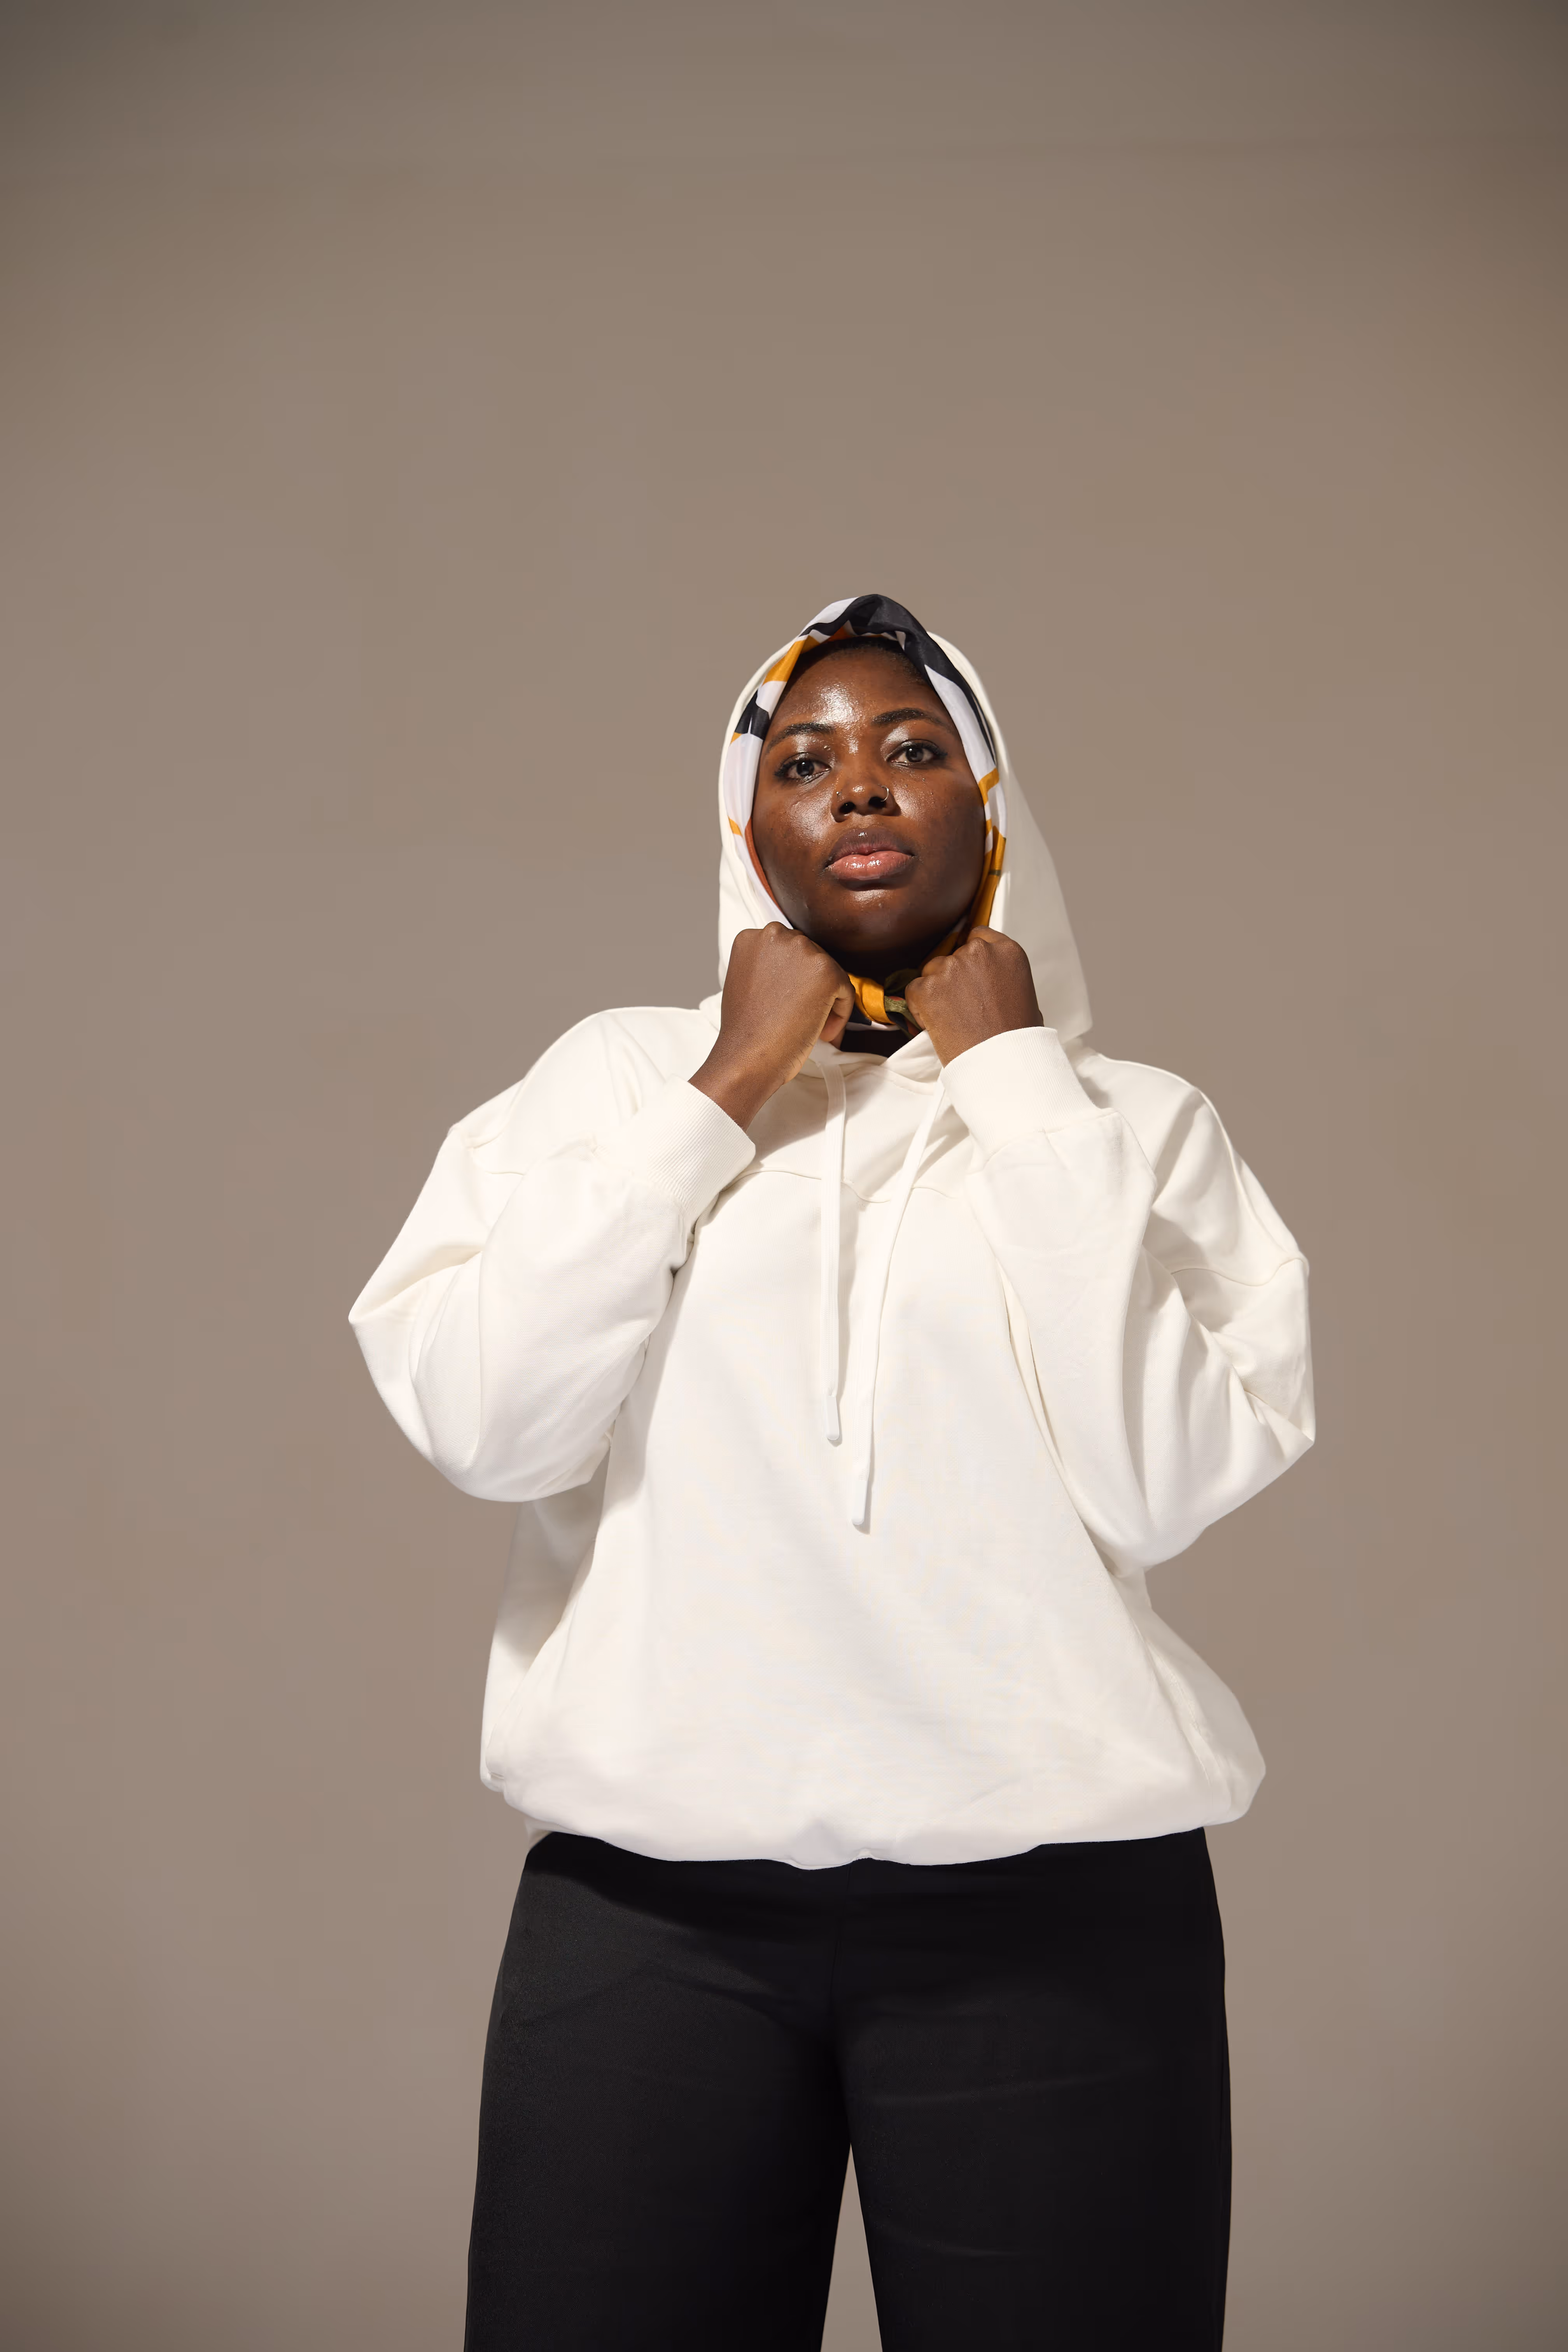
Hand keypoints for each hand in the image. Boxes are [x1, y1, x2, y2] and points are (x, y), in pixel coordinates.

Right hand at [691, 924, 854, 1127]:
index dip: (793, 980)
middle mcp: (776, 935)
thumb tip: (796, 973)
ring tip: (810, 1027)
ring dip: (826, 1000)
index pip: (788, 951)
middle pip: (811, 957)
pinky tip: (822, 1032)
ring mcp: (803, 950)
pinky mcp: (826, 970)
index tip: (789, 1002)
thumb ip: (766, 967)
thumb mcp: (745, 982)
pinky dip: (840, 1012)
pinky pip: (846, 990)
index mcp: (752, 937)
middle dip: (810, 987)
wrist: (748, 1056)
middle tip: (801, 1017)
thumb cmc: (745, 1030)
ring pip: (830, 972)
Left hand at [904, 928, 1042, 1062]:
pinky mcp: (927, 988)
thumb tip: (993, 982)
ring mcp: (950, 968)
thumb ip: (1004, 977)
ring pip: (931, 971)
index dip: (970, 958)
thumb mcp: (1025, 995)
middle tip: (962, 1005)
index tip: (969, 973)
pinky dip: (919, 1007)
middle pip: (952, 955)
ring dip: (936, 991)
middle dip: (953, 977)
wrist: (1002, 1062)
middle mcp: (978, 952)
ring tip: (953, 1018)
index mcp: (1006, 951)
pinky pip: (913, 990)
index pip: (977, 936)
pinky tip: (938, 1023)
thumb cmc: (1017, 1037)